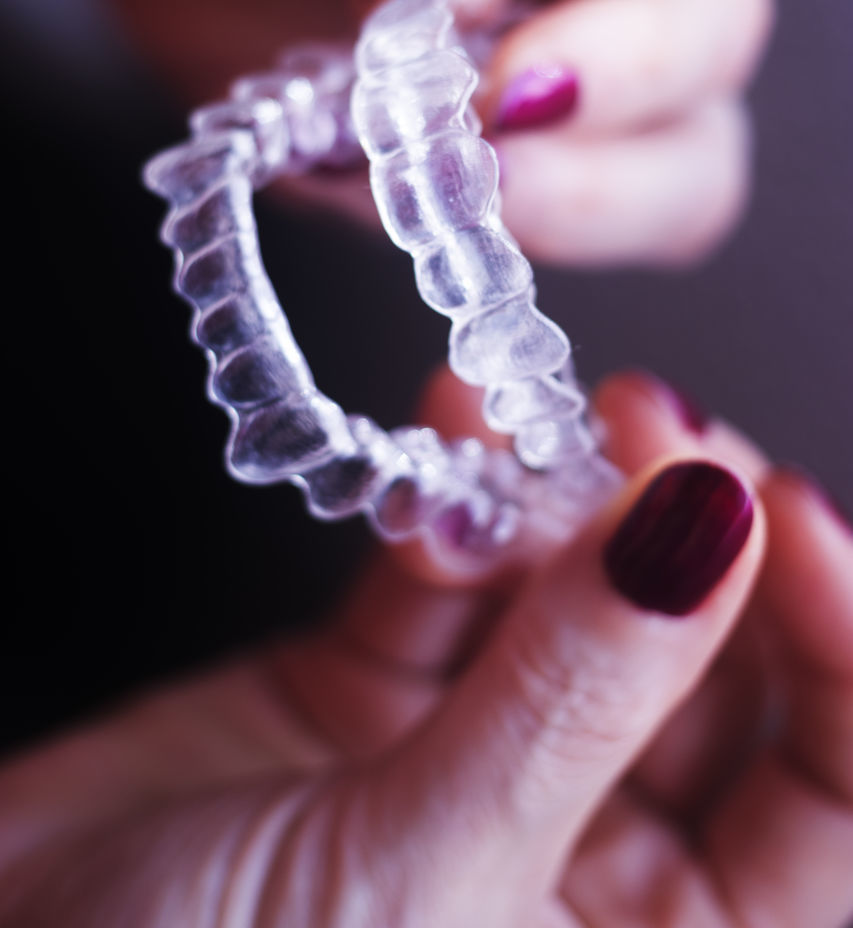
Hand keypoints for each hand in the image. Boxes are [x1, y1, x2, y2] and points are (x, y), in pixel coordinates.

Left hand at [1, 0, 771, 265]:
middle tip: (460, 169)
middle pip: (689, 163)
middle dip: (584, 189)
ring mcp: (549, 124)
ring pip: (601, 230)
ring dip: (499, 229)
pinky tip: (324, 169)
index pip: (707, 15)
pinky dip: (405, 234)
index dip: (631, 70)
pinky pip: (472, 249)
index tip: (509, 90)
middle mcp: (627, 30)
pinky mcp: (462, 183)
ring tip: (373, 165)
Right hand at [2, 371, 849, 926]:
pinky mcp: (378, 695)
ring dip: (570, 501)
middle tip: (656, 430)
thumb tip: (708, 533)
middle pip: (719, 669)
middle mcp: (592, 869)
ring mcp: (484, 765)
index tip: (784, 511)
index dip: (842, 643)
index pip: (835, 796)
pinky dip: (453, 506)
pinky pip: (452, 579)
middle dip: (694, 535)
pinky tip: (448, 430)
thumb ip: (572, 699)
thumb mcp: (417, 892)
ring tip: (541, 418)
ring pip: (585, 603)